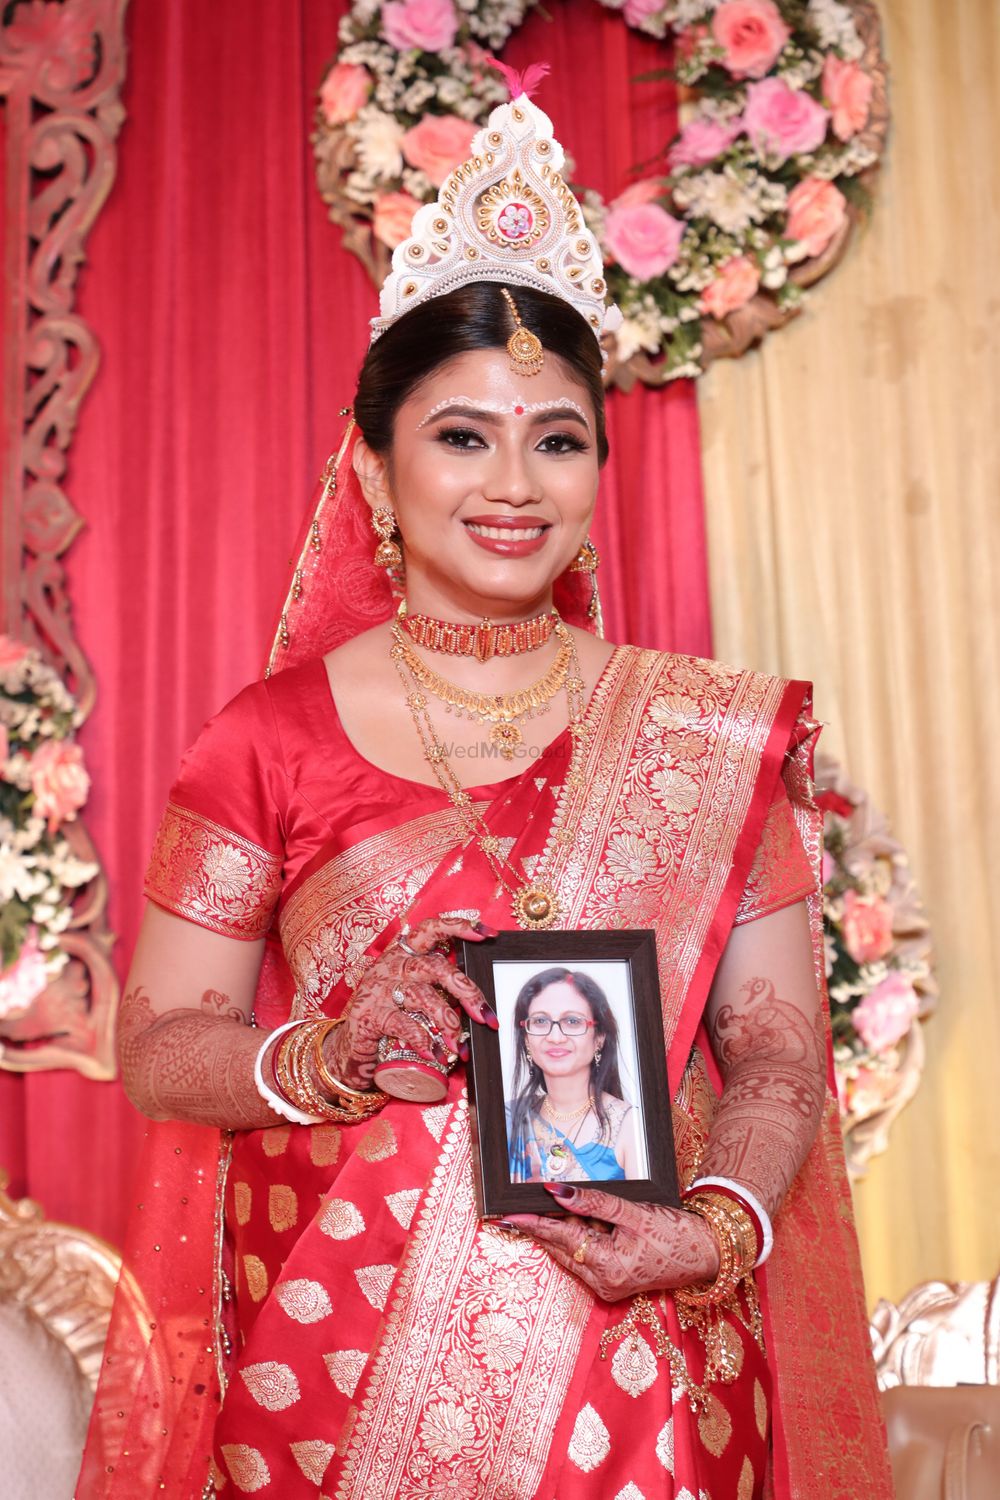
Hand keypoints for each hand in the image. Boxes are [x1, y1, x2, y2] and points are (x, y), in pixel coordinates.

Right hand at [325, 915, 497, 1089]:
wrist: (348, 1044)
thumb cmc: (387, 1015)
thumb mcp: (411, 994)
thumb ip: (437, 990)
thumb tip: (479, 1007)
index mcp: (404, 953)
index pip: (432, 929)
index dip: (460, 928)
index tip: (487, 936)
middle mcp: (392, 965)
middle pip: (437, 968)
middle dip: (467, 993)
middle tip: (486, 1018)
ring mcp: (379, 988)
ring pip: (423, 996)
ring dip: (448, 1023)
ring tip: (460, 1046)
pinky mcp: (369, 1014)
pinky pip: (403, 1024)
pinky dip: (423, 1040)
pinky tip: (434, 1054)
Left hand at [503, 1183, 719, 1302]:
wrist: (706, 1254)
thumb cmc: (675, 1233)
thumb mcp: (633, 1212)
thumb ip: (593, 1202)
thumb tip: (556, 1192)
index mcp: (607, 1267)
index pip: (560, 1239)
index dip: (533, 1224)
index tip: (508, 1216)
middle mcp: (603, 1283)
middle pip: (562, 1247)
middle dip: (547, 1224)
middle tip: (524, 1203)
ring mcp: (608, 1286)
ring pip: (572, 1253)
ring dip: (567, 1230)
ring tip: (565, 1207)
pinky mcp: (614, 1282)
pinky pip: (585, 1258)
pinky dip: (581, 1239)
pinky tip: (585, 1223)